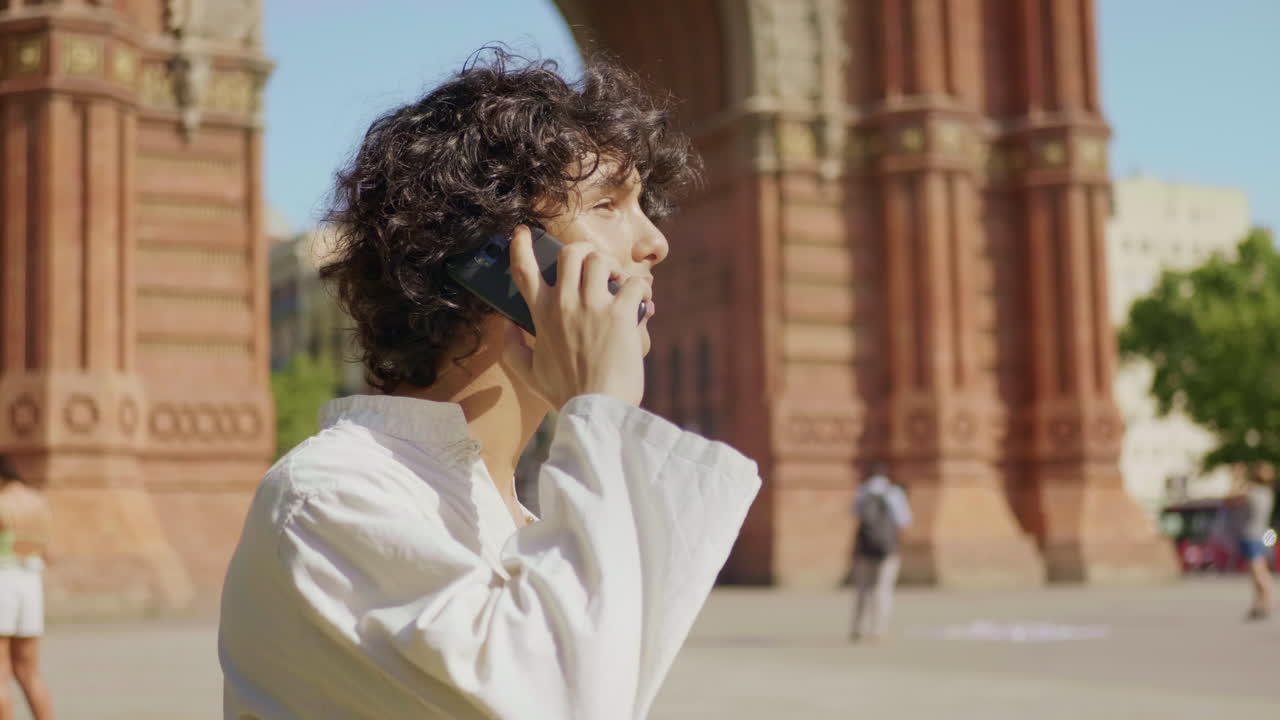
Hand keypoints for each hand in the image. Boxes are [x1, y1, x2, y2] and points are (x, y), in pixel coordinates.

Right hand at [502, 225, 651, 408]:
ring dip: (613, 267)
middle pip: (570, 253)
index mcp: (541, 316)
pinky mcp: (620, 314)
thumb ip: (511, 347)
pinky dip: (641, 289)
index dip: (521, 247)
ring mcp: (592, 307)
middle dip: (583, 252)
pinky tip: (643, 302)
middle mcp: (564, 304)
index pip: (523, 271)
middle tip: (594, 266)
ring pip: (600, 260)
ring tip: (618, 282)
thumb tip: (505, 324)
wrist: (596, 412)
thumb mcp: (529, 374)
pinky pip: (634, 283)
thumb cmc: (565, 395)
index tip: (521, 232)